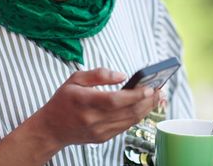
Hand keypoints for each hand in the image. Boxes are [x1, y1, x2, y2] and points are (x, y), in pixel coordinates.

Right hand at [32, 68, 159, 146]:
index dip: (135, 95)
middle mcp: (93, 119)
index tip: (150, 87)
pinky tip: (145, 107)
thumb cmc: (63, 100)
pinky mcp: (103, 138)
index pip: (115, 100)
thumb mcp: (75, 79)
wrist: (51, 128)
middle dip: (147, 101)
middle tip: (160, 89)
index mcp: (84, 101)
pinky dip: (137, 116)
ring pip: (130, 120)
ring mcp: (99, 131)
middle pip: (127, 111)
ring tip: (157, 97)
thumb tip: (123, 75)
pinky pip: (125, 126)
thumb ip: (99, 74)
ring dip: (146, 109)